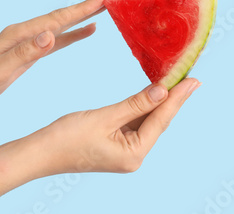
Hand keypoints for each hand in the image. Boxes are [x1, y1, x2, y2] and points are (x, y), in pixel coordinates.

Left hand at [0, 0, 115, 109]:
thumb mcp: (0, 70)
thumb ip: (26, 52)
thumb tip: (51, 34)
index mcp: (21, 33)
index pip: (58, 18)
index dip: (83, 8)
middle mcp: (28, 32)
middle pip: (64, 16)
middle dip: (88, 6)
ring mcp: (31, 40)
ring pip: (64, 24)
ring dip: (85, 16)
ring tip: (105, 7)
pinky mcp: (33, 51)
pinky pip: (60, 39)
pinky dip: (76, 33)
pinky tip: (88, 30)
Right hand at [0, 79, 199, 210]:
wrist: (39, 153)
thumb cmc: (66, 138)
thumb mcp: (105, 117)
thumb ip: (136, 103)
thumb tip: (163, 90)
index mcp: (134, 153)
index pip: (162, 119)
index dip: (178, 98)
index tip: (194, 80)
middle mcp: (135, 155)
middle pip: (159, 121)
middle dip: (174, 98)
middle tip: (192, 78)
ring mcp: (127, 151)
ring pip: (149, 120)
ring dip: (160, 101)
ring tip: (178, 81)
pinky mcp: (118, 144)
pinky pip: (137, 121)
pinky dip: (144, 106)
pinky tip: (154, 92)